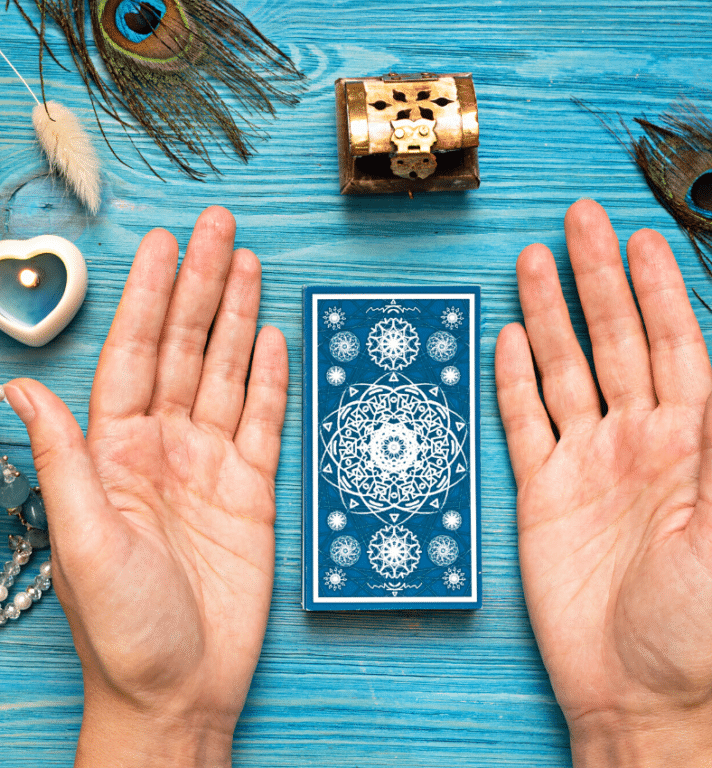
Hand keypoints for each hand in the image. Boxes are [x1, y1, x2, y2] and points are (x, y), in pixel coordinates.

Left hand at [3, 206, 287, 767]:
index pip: (135, 354)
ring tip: (249, 265)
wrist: (181, 688)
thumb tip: (23, 387)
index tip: (165, 246)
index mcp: (116, 452)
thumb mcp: (84, 542)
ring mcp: (211, 464)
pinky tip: (272, 339)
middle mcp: (163, 447)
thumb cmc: (123, 630)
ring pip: (226, 373)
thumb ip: (64, 458)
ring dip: (238, 318)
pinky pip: (263, 420)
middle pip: (185, 349)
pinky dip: (269, 379)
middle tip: (220, 231)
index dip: (150, 297)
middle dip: (202, 287)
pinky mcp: (253, 488)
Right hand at [495, 200, 711, 766]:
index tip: (641, 239)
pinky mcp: (541, 487)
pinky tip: (511, 338)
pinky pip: (524, 420)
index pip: (671, 346)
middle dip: (595, 279)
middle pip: (610, 341)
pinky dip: (515, 378)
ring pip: (562, 368)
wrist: (630, 687)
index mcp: (685, 444)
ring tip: (533, 262)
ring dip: (550, 314)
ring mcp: (584, 460)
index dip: (656, 290)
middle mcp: (633, 439)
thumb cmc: (691, 624)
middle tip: (578, 223)